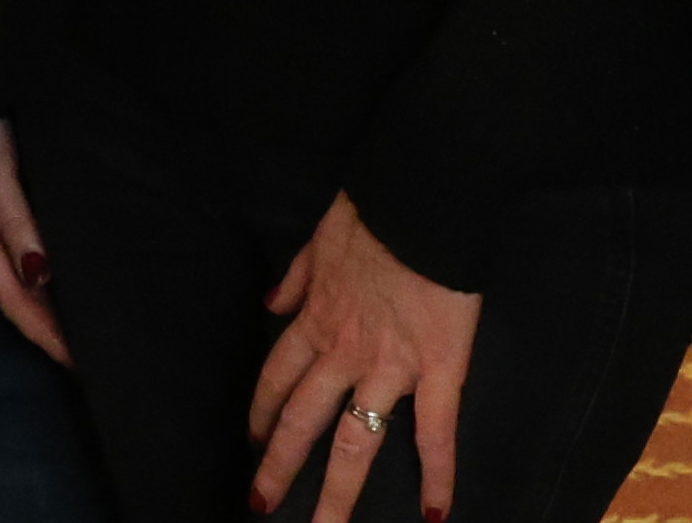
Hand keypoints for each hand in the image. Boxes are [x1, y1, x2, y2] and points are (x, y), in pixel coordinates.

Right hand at [0, 118, 62, 364]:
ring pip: (15, 276)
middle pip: (13, 297)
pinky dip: (38, 273)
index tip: (76, 362)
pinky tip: (54, 275)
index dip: (44, 334)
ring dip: (44, 304)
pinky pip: (18, 250)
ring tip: (76, 328)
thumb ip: (18, 226)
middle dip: (45, 330)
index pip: (14, 301)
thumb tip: (40, 280)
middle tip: (84, 357)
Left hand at [250, 197, 474, 522]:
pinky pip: (435, 432)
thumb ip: (296, 276)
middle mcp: (344, 353)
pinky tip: (433, 513)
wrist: (424, 201)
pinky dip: (437, 475)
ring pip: (356, 442)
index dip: (262, 413)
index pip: (278, 378)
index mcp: (316, 320)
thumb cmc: (376, 211)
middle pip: (303, 422)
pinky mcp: (438, 370)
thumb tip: (271, 302)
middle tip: (262, 504)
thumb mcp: (319, 236)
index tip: (253, 439)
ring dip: (339, 492)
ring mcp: (390, 367)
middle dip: (280, 467)